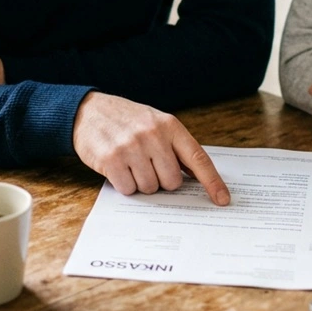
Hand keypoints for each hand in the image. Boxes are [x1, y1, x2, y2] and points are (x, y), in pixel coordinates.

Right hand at [72, 92, 230, 205]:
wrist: (89, 111)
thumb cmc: (127, 121)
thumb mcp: (156, 124)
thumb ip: (175, 146)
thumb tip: (196, 177)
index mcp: (170, 126)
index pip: (198, 158)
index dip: (212, 181)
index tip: (223, 199)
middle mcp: (153, 135)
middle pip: (172, 181)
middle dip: (162, 180)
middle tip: (148, 165)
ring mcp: (132, 147)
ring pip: (150, 187)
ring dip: (141, 182)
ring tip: (130, 162)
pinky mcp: (112, 159)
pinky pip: (128, 189)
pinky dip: (124, 184)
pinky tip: (118, 168)